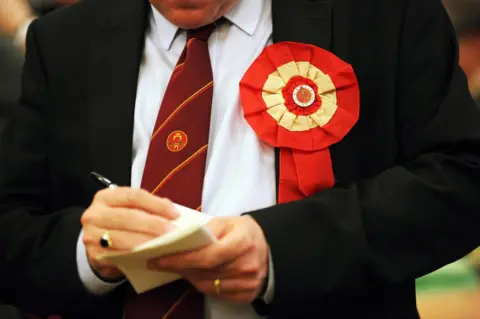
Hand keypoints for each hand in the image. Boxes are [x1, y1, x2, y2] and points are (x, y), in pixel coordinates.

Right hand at [81, 187, 178, 280]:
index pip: (133, 196)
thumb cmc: (119, 224)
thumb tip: (171, 208)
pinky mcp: (94, 255)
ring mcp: (91, 235)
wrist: (97, 245)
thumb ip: (148, 206)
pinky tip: (150, 254)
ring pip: (122, 237)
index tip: (175, 213)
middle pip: (127, 217)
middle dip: (153, 224)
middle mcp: (94, 214)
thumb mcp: (129, 209)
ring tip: (164, 243)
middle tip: (172, 230)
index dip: (156, 204)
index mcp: (105, 197)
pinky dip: (135, 255)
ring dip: (146, 241)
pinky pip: (117, 255)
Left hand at [148, 216, 268, 302]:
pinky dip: (203, 285)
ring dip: (190, 277)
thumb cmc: (242, 232)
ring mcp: (249, 282)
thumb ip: (204, 229)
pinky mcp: (248, 294)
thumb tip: (178, 236)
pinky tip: (196, 275)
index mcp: (243, 241)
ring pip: (209, 285)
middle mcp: (248, 264)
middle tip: (162, 263)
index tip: (161, 259)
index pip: (209, 255)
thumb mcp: (226, 221)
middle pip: (206, 272)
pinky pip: (217, 294)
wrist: (266, 246)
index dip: (183, 259)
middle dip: (181, 267)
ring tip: (179, 268)